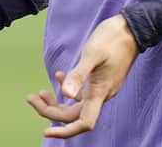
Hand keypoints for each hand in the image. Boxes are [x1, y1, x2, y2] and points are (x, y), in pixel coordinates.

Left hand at [25, 14, 139, 138]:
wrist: (131, 29)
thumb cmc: (112, 39)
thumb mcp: (92, 54)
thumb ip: (78, 75)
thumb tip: (65, 94)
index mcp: (100, 92)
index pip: (83, 123)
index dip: (64, 131)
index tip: (45, 132)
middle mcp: (101, 95)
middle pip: (74, 114)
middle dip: (51, 111)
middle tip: (30, 98)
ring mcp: (101, 88)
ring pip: (76, 105)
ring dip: (57, 102)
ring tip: (39, 93)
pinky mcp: (101, 80)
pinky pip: (82, 92)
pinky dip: (68, 88)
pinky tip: (59, 76)